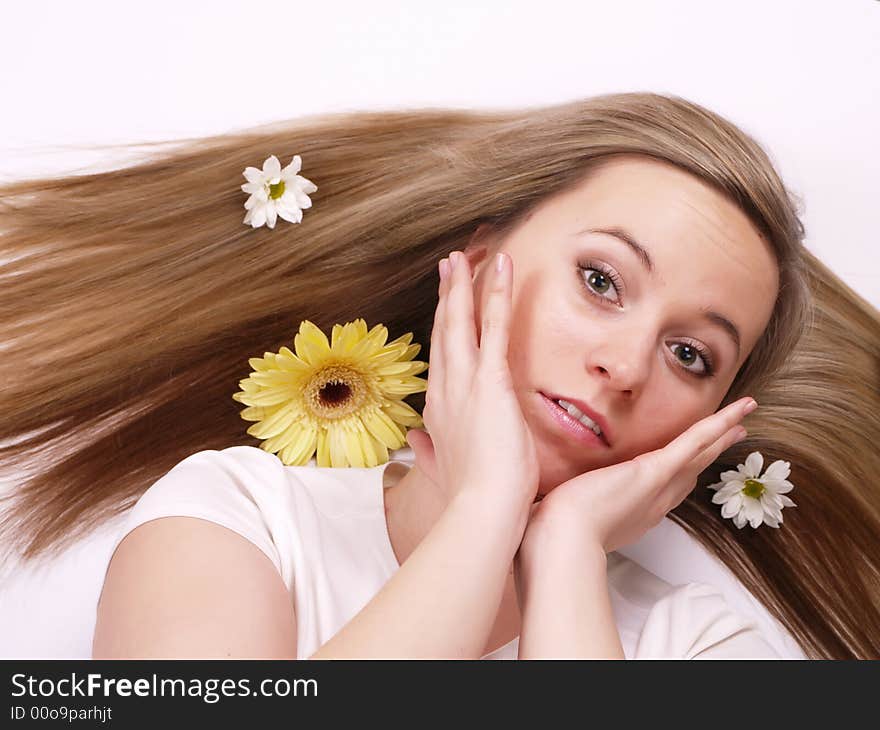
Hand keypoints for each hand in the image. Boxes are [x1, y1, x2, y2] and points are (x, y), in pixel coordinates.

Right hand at [407, 249, 539, 521]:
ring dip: (463, 286)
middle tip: (449, 265)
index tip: (445, 308)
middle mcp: (446, 389)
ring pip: (461, 323)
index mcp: (440, 410)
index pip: (441, 360)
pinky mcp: (490, 380)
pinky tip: (503, 267)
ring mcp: (466, 382)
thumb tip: (415, 445)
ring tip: (464, 256)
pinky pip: (494, 327)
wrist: (483, 510)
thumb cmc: (473, 496)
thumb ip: (429, 453)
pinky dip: (497, 295)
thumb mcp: (445, 470)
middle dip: (447, 297)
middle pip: (444, 334)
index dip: (442, 330)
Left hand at [517, 396, 756, 559]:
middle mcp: (651, 504)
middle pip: (689, 473)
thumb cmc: (551, 536)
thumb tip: (544, 502)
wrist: (557, 542)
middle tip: (731, 436)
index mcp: (631, 513)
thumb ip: (562, 506)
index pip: (662, 488)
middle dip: (710, 454)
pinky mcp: (652, 473)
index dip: (683, 471)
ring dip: (721, 436)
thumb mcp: (562, 515)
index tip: (691, 462)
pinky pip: (693, 445)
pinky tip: (736, 413)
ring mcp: (655, 488)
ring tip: (741, 420)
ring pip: (697, 456)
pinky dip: (717, 427)